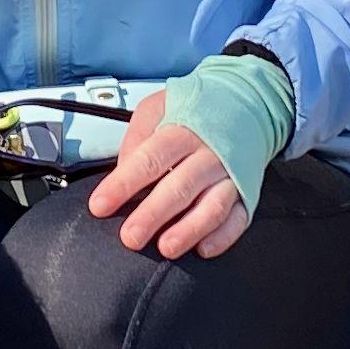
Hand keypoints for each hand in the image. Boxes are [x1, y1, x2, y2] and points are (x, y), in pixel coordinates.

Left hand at [88, 90, 250, 258]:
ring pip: (212, 206)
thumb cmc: (198, 108)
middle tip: (130, 237)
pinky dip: (223, 236)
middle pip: (180, 187)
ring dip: (189, 230)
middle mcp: (210, 152)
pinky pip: (239, 217)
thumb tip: (123, 167)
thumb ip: (138, 135)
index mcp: (184, 129)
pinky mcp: (248, 190)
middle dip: (153, 215)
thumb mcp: (160, 106)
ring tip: (166, 247)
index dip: (123, 184)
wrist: (249, 100)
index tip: (100, 205)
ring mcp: (231, 173)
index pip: (150, 159)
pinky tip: (203, 249)